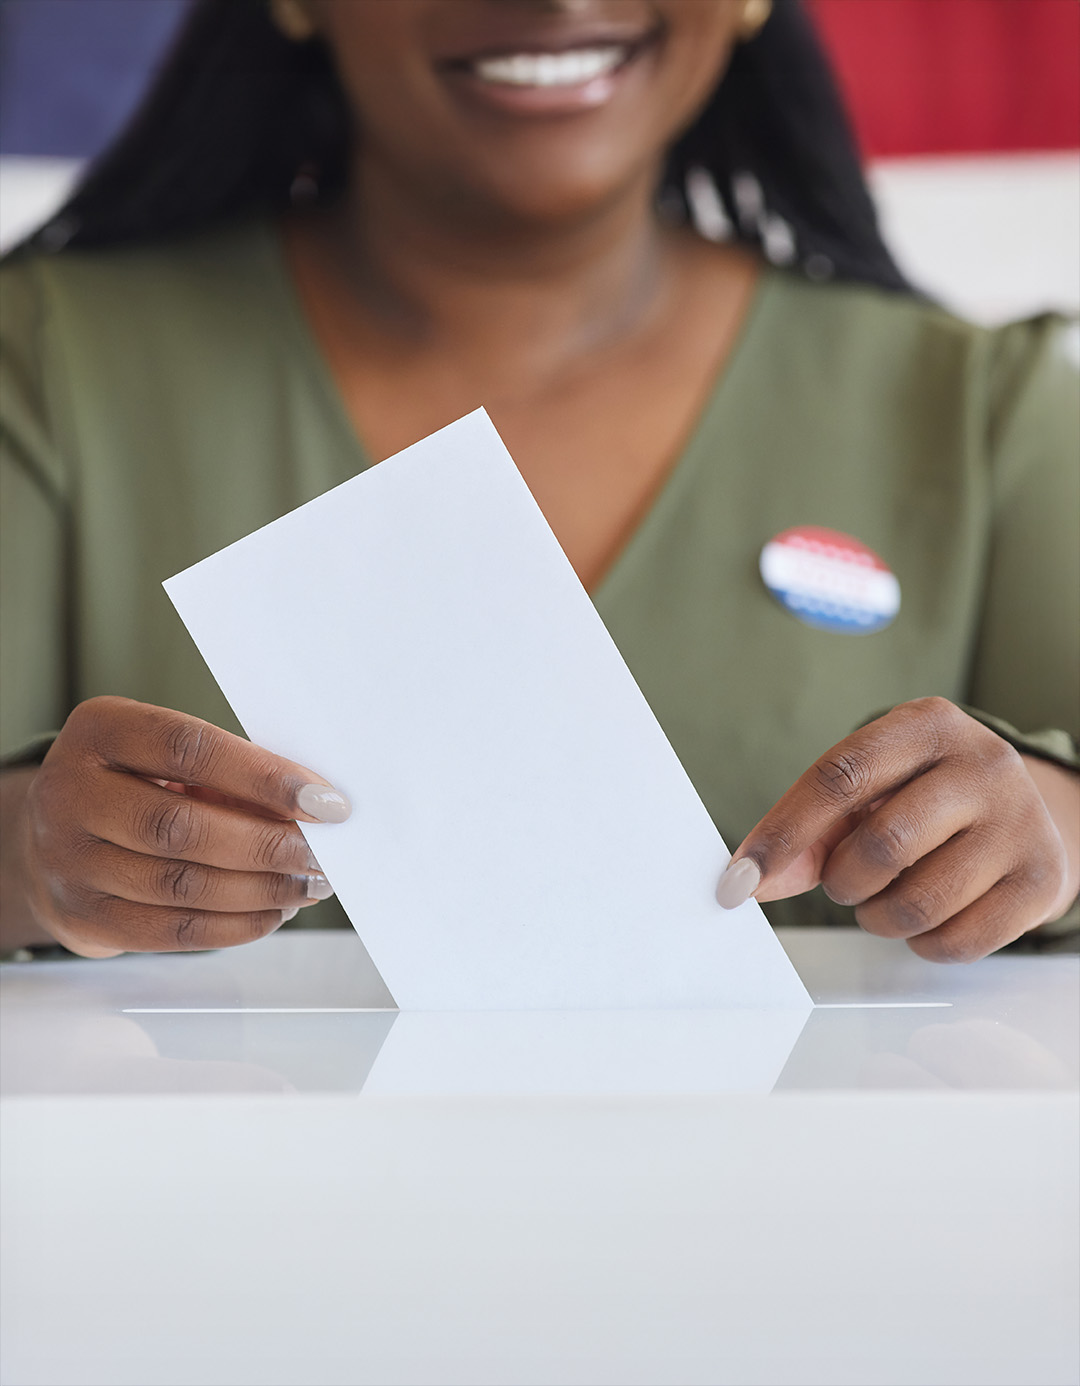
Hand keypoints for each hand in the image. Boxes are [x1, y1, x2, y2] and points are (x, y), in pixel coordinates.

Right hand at [12, 696, 350, 956]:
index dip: (263, 777)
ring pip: (180, 886)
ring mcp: (69, 861)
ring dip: (261, 889)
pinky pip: (172, 932)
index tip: (323, 802)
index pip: (189, 750)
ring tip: (308, 885)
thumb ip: (227, 774)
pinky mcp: (84, 917)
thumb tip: (312, 809)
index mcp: (100, 731)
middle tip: (321, 853)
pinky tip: (274, 911)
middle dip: (267, 844)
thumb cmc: (134, 785)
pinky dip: (236, 925)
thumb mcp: (164, 755)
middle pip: (181, 827)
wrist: (52, 836)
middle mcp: (71, 793)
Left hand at [715, 698, 1078, 961]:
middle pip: (881, 844)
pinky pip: (957, 940)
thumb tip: (751, 881)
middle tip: (843, 883)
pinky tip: (926, 918)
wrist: (1024, 812)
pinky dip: (922, 942)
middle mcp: (983, 764)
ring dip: (878, 917)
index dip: (782, 832)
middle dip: (842, 882)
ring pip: (918, 902)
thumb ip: (809, 831)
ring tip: (882, 900)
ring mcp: (1020, 822)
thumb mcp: (870, 790)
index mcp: (927, 725)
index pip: (840, 776)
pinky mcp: (1042, 881)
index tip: (738, 879)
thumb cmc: (925, 797)